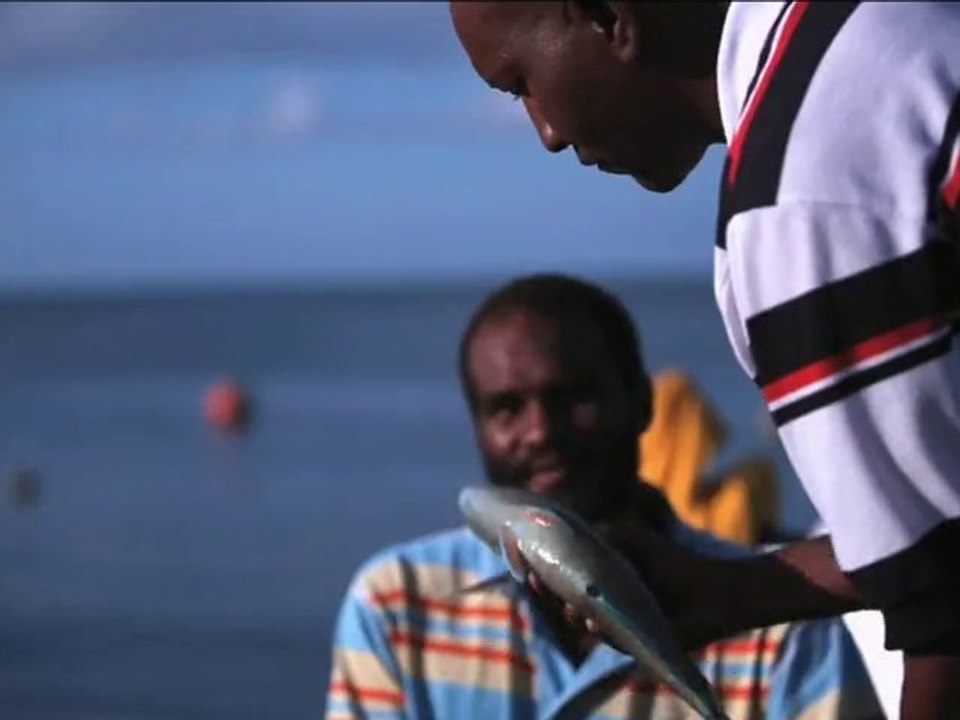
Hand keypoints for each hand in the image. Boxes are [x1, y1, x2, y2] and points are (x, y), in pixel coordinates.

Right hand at [521, 515, 736, 650]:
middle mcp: (603, 607)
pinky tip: (591, 619)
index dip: (546, 576)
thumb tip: (573, 518)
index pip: (564, 583)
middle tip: (537, 580)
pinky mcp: (631, 645)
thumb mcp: (633, 537)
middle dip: (548, 593)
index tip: (531, 567)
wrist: (712, 591)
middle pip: (565, 604)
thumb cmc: (674, 564)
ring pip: (581, 624)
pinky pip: (606, 641)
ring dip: (570, 613)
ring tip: (568, 603)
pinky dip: (597, 631)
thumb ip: (605, 529)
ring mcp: (616, 627)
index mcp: (601, 584)